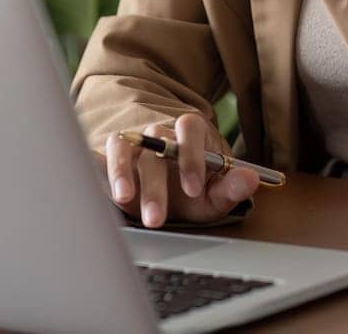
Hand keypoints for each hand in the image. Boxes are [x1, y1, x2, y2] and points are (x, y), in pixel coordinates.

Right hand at [94, 114, 259, 227]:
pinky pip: (99, 155)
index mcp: (191, 132)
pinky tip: (94, 186)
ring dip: (122, 172)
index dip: (191, 158)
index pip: (190, 130)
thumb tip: (252, 179)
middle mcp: (160, 132)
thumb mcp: (214, 192)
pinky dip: (96, 168)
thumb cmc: (193, 188)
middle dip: (156, 185)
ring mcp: (133, 140)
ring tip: (124, 198)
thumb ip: (232, 187)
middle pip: (156, 146)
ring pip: (124, 147)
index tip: (192, 190)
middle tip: (157, 217)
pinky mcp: (111, 154)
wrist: (168, 184)